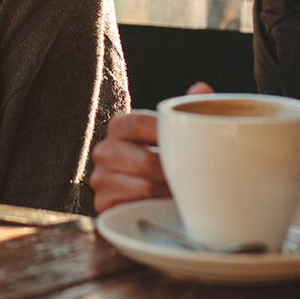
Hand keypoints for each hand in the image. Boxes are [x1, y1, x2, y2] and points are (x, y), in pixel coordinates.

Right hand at [90, 82, 212, 212]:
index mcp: (119, 126)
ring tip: (189, 192)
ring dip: (170, 192)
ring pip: (143, 187)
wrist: (148, 194)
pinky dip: (157, 210)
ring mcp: (100, 179)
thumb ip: (188, 108)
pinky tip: (170, 207)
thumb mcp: (176, 130)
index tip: (190, 144)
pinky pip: (135, 209)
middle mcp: (104, 150)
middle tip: (200, 176)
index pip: (139, 123)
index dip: (165, 133)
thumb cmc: (167, 154)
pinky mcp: (103, 205)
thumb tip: (199, 89)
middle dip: (175, 171)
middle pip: (145, 160)